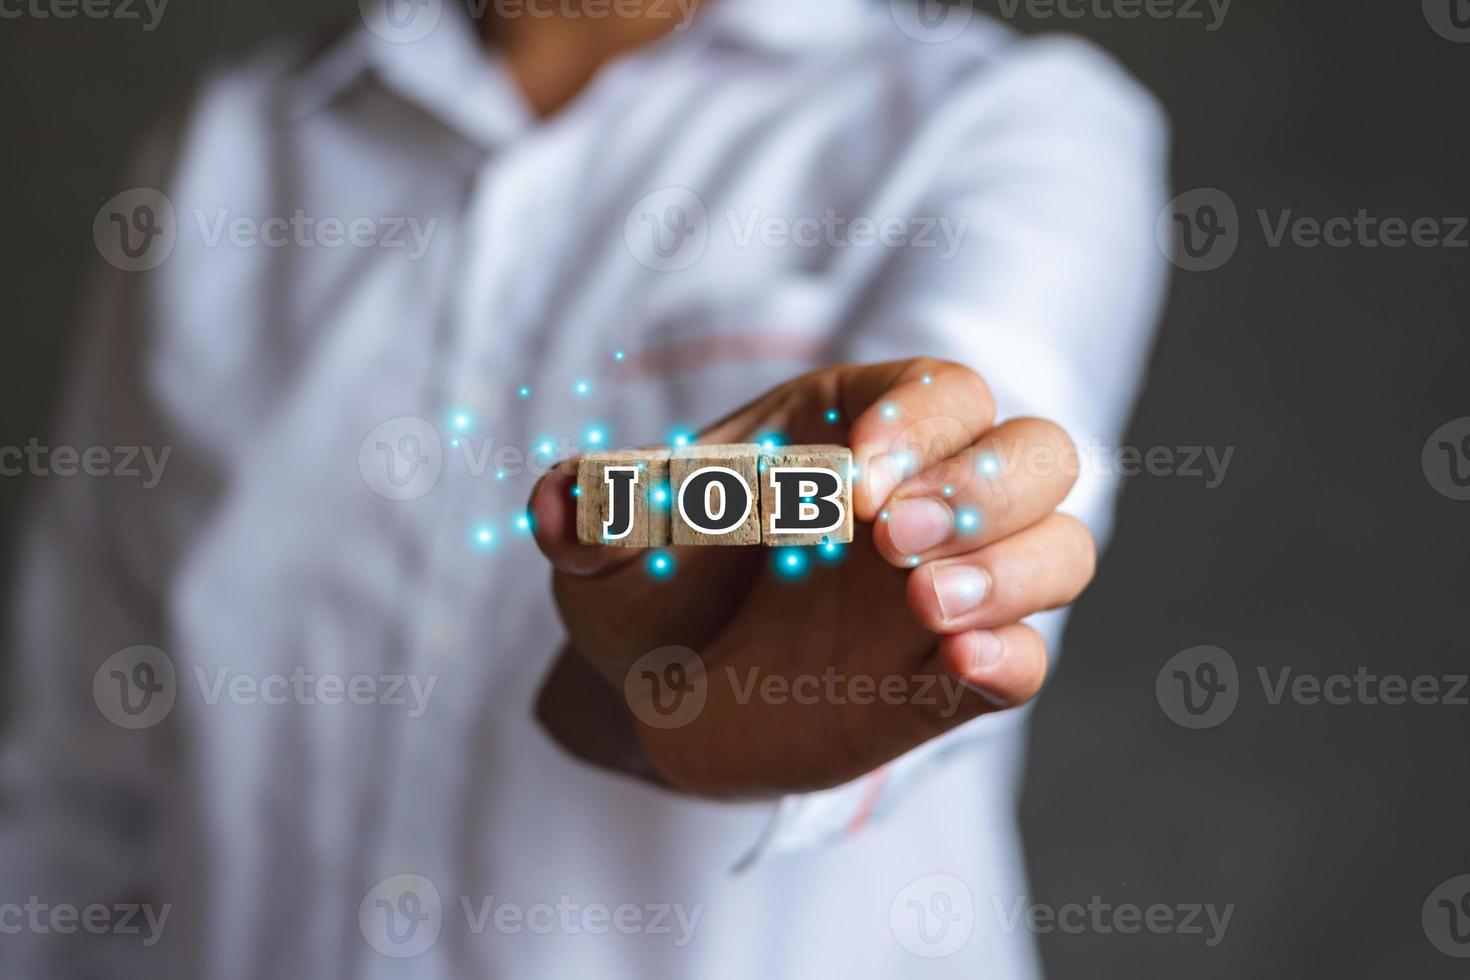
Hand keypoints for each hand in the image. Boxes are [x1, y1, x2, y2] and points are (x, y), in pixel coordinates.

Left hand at [529, 359, 1091, 797]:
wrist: (661, 689)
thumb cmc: (651, 582)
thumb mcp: (607, 545)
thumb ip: (593, 515)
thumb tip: (562, 502)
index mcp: (854, 425)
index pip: (938, 391)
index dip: (917, 424)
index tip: (856, 484)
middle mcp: (925, 492)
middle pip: (1034, 452)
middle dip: (986, 487)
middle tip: (896, 538)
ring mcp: (949, 584)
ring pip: (1058, 547)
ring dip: (1014, 571)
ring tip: (925, 606)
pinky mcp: (951, 676)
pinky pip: (1024, 659)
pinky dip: (1011, 658)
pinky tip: (961, 665)